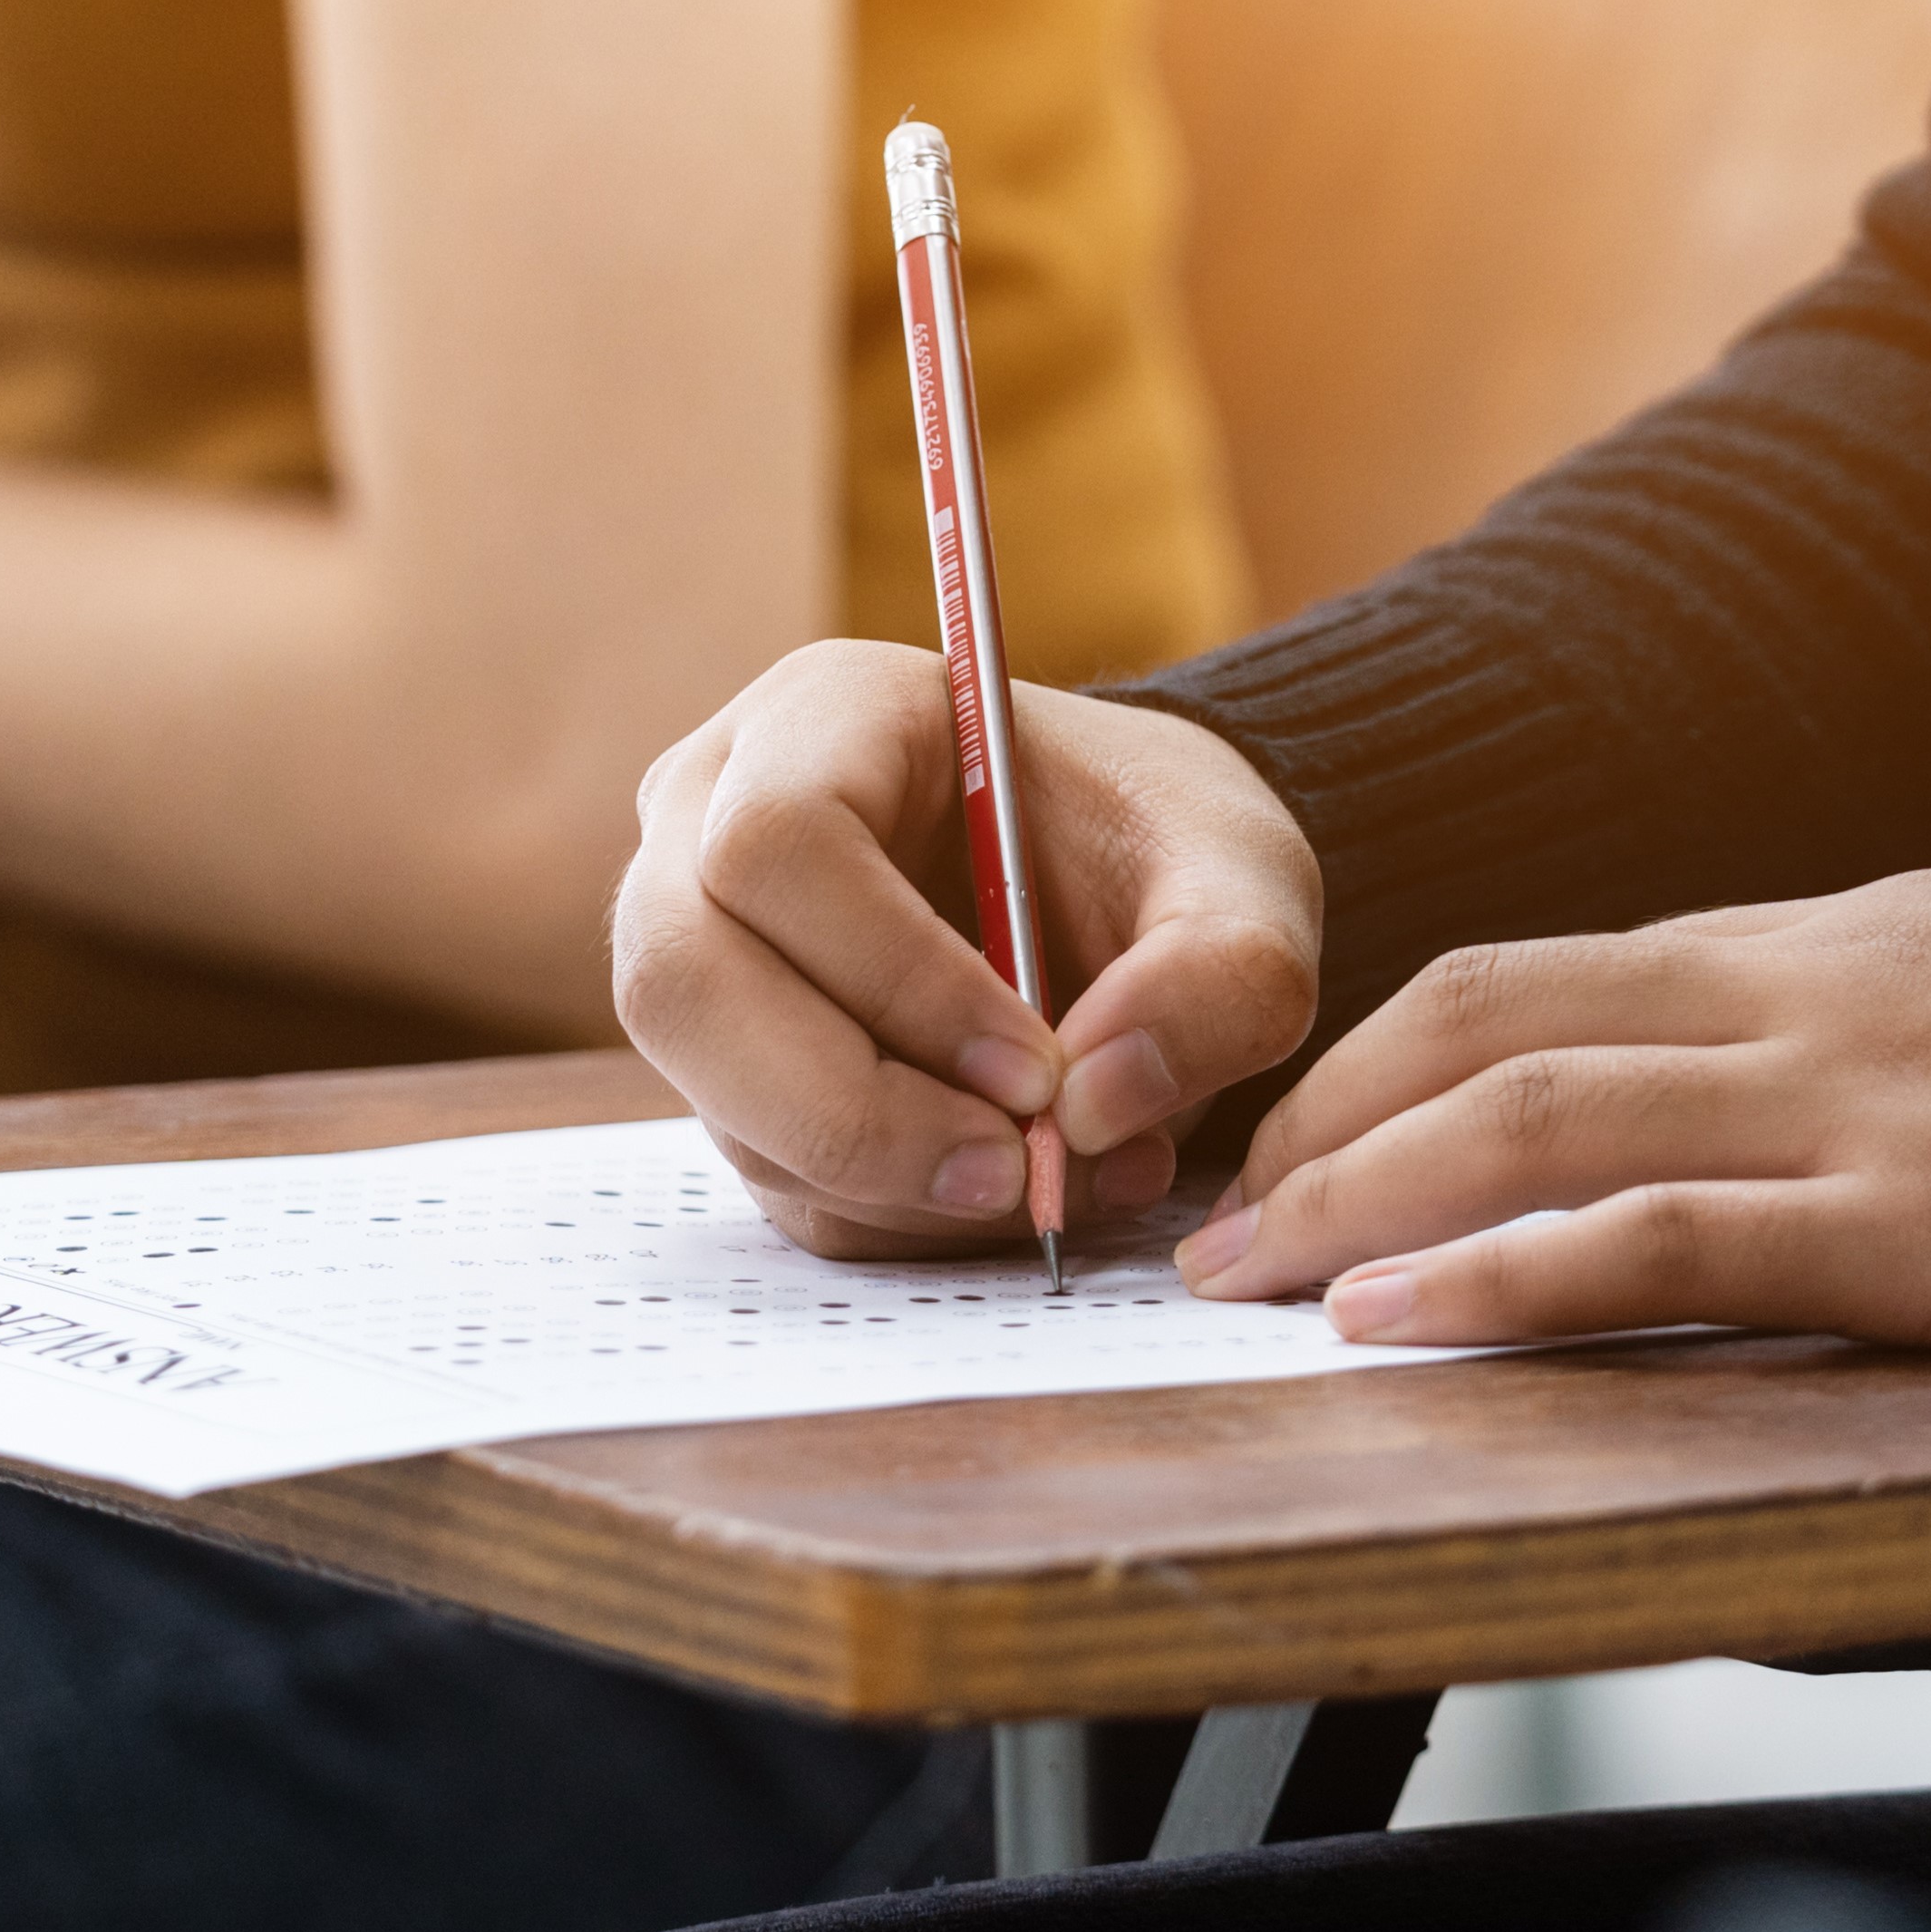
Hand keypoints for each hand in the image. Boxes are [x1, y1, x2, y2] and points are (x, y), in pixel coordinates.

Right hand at [614, 638, 1321, 1253]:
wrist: (1127, 891)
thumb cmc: (1160, 846)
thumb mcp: (1244, 882)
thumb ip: (1217, 976)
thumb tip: (1091, 1105)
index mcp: (821, 718)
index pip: (778, 842)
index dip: (895, 975)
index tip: (1037, 1068)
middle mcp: (709, 825)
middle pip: (686, 984)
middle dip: (857, 1111)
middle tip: (1016, 1173)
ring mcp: (698, 955)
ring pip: (719, 1100)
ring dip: (888, 1178)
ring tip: (1047, 1178)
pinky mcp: (730, 1074)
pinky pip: (771, 1174)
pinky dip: (895, 1213)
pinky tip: (1004, 1185)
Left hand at [1173, 870, 1930, 1352]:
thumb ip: (1891, 1043)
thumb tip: (1788, 1117)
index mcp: (1848, 932)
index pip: (1554, 969)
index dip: (1391, 1053)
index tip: (1300, 1135)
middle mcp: (1822, 983)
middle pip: (1492, 1017)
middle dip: (1323, 1117)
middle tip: (1216, 1217)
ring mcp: (1864, 1095)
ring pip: (1531, 1114)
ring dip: (1356, 1200)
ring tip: (1246, 1282)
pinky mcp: (1922, 1218)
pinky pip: (1655, 1232)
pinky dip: (1498, 1272)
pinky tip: (1399, 1318)